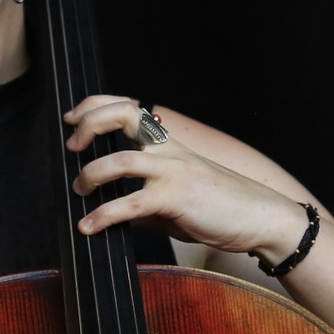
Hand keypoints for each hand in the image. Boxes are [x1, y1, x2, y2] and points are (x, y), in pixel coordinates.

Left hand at [63, 96, 310, 263]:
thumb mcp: (174, 199)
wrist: (261, 217)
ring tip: (79, 190)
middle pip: (123, 114)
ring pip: (121, 160)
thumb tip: (111, 215)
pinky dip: (104, 215)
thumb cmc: (219, 208)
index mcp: (167, 144)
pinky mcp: (176, 199)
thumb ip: (142, 201)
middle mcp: (168, 149)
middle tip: (72, 145)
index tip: (73, 119)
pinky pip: (131, 204)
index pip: (128, 107)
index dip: (95, 106)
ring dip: (91, 174)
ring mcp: (173, 172)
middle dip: (90, 123)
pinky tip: (89, 227)